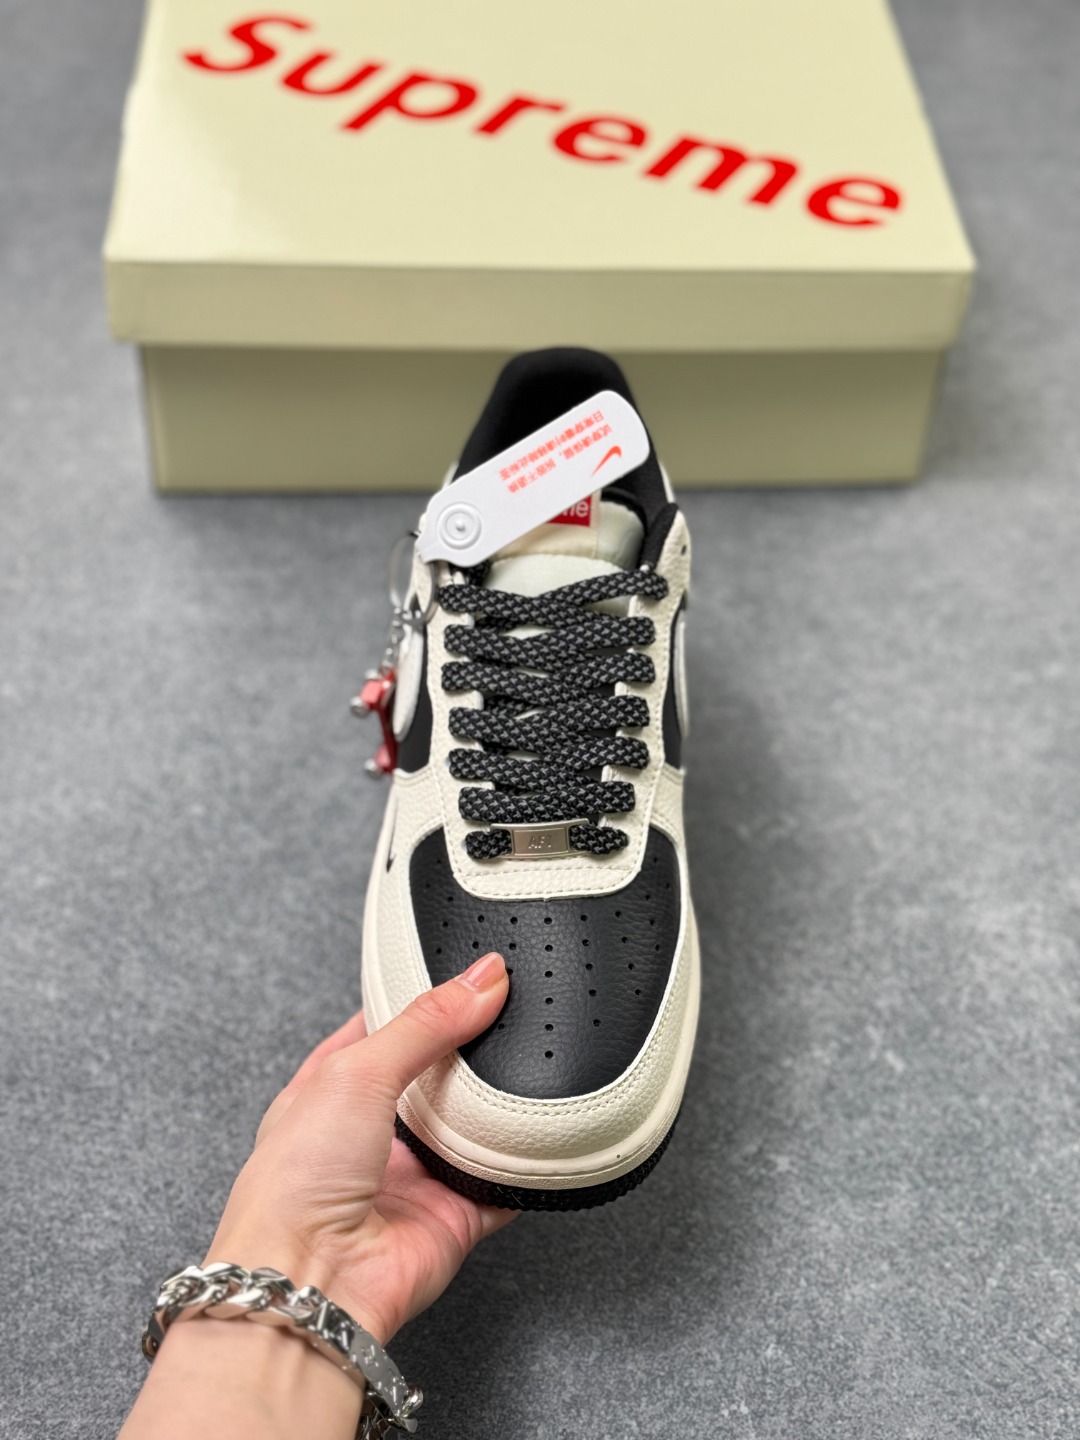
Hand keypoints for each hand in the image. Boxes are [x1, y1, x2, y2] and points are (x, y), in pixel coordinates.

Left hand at [205, 949, 514, 1345]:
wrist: (312, 1282)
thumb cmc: (295, 1183)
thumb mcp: (356, 1069)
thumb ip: (425, 1021)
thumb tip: (481, 978)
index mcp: (331, 1087)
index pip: (384, 1026)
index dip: (424, 999)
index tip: (470, 974)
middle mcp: (373, 1131)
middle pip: (437, 1074)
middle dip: (470, 1050)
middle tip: (510, 1014)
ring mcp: (414, 1175)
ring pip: (474, 1125)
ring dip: (500, 1104)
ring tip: (530, 1062)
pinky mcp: (454, 1216)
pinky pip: (505, 1183)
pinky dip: (527, 1165)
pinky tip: (544, 1135)